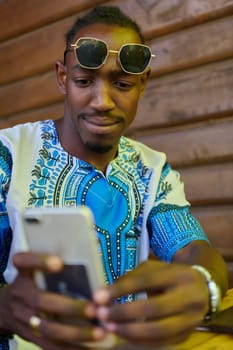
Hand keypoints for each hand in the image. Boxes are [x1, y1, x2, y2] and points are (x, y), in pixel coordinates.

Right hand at [0, 252, 106, 349]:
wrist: (2, 309)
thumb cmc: (28, 282)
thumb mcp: (32, 269)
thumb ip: (50, 266)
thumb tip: (88, 264)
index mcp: (23, 274)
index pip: (25, 262)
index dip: (40, 262)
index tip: (59, 263)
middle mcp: (21, 295)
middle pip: (42, 302)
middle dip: (70, 307)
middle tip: (94, 309)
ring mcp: (25, 318)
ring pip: (49, 329)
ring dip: (76, 333)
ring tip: (100, 333)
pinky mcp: (31, 337)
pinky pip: (51, 347)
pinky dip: (73, 349)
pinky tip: (93, 349)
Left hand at [94, 260, 208, 347]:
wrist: (201, 289)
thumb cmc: (170, 276)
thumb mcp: (153, 269)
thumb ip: (130, 279)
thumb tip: (102, 295)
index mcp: (179, 275)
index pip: (147, 281)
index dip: (122, 289)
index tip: (98, 296)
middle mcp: (189, 297)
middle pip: (155, 308)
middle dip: (124, 313)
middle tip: (102, 315)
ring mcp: (191, 319)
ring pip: (159, 330)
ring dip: (130, 331)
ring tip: (109, 327)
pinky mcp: (187, 335)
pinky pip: (161, 343)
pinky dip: (139, 341)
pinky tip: (123, 335)